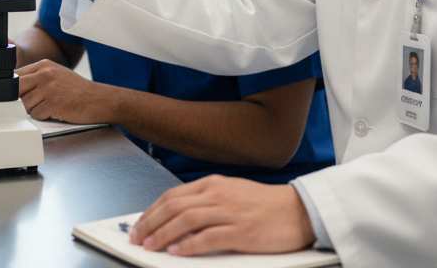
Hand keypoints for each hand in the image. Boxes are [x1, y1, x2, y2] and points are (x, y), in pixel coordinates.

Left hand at [17, 60, 113, 124]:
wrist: (99, 100)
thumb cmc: (78, 91)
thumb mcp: (57, 75)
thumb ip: (37, 77)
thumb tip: (13, 87)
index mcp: (44, 65)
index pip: (16, 75)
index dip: (13, 89)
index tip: (18, 95)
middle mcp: (45, 74)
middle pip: (16, 89)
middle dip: (20, 100)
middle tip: (33, 103)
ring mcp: (49, 88)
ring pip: (24, 104)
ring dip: (34, 110)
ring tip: (49, 106)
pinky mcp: (53, 103)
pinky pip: (36, 114)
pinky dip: (43, 117)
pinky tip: (55, 111)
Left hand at [129, 175, 316, 255]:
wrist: (299, 210)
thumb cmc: (266, 205)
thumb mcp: (232, 194)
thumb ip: (206, 202)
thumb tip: (177, 216)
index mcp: (214, 184)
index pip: (172, 195)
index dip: (151, 211)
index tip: (139, 224)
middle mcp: (218, 195)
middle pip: (174, 206)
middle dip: (150, 223)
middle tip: (137, 237)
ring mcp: (230, 212)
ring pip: (186, 220)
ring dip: (163, 234)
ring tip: (150, 245)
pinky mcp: (242, 231)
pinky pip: (208, 237)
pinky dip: (189, 245)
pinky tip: (177, 251)